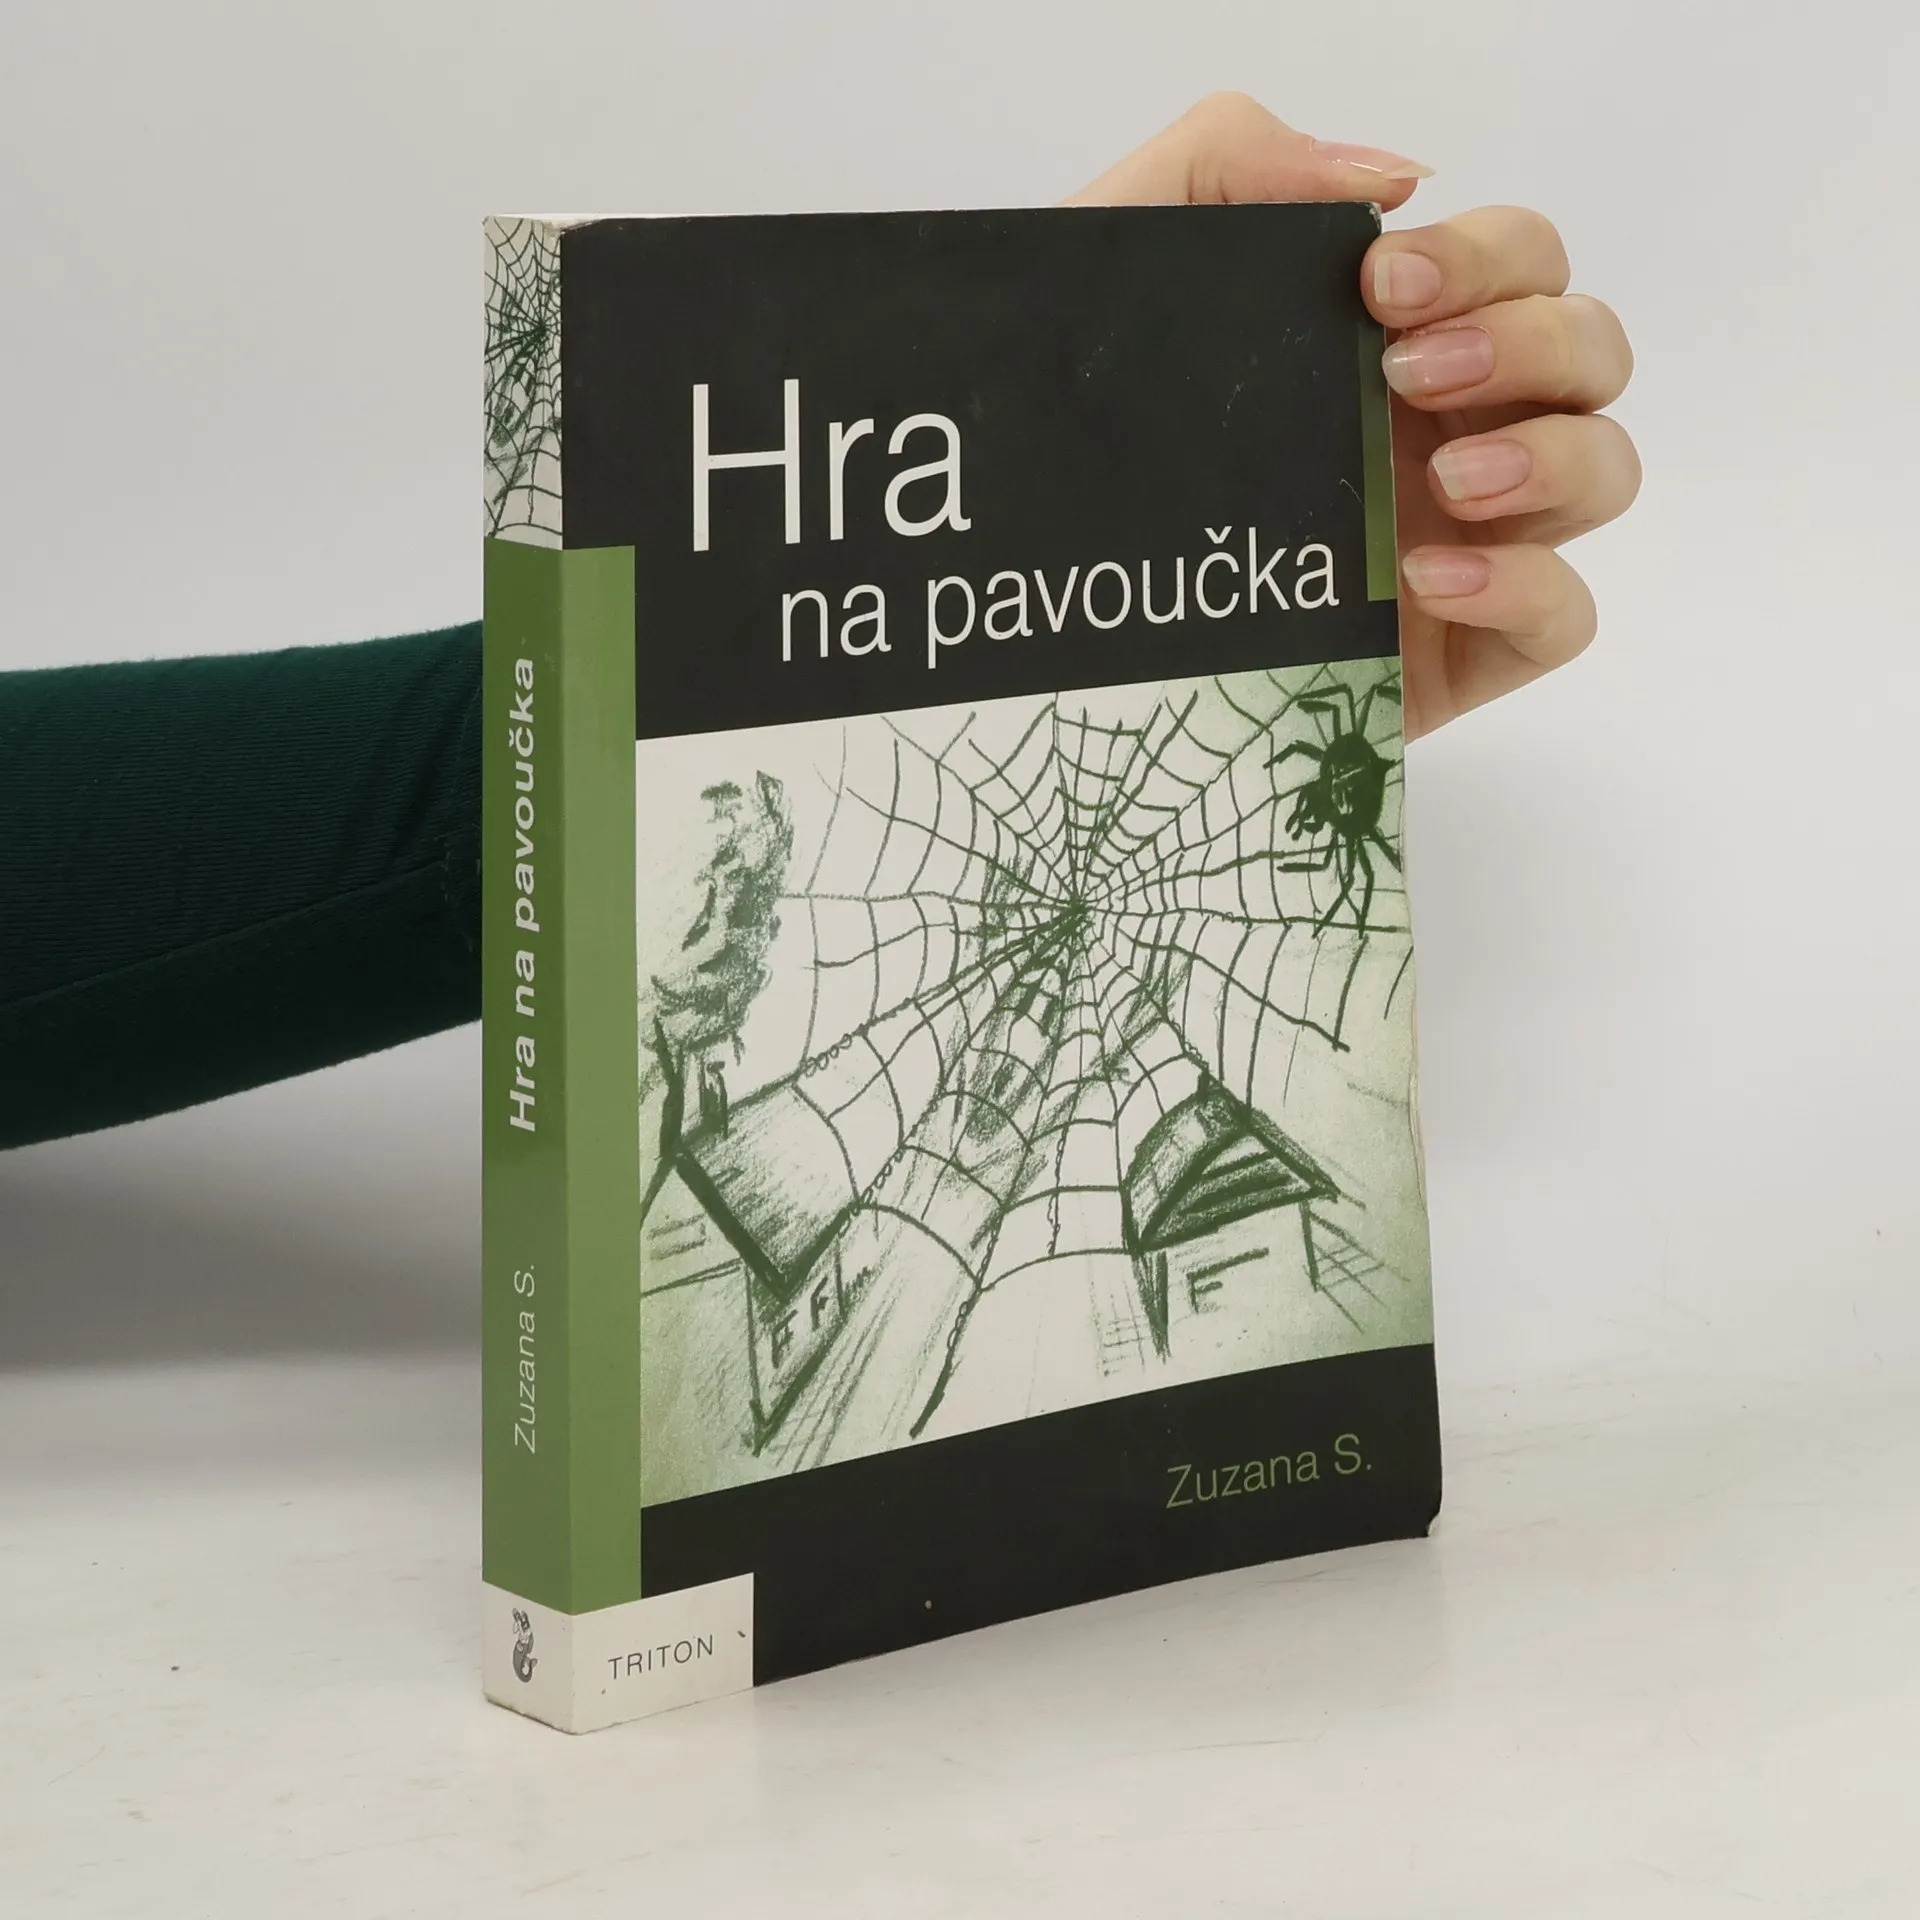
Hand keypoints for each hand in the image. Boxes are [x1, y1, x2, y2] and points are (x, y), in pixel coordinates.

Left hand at [1067, 94, 1638, 739]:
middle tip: (1400, 375)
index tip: (1379, 288)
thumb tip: (1396, 177)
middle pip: (1586, 352)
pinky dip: (1529, 586)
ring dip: (1553, 455)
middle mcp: (1441, 432)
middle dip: (1525, 343)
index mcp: (1390, 341)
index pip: (1521, 263)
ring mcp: (1459, 542)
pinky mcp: (1451, 653)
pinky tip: (1428, 578)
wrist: (1024, 594)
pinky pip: (1564, 617)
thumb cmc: (1068, 428)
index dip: (1487, 258)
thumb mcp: (1114, 257)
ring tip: (1445, 482)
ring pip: (1603, 471)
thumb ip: (1232, 161)